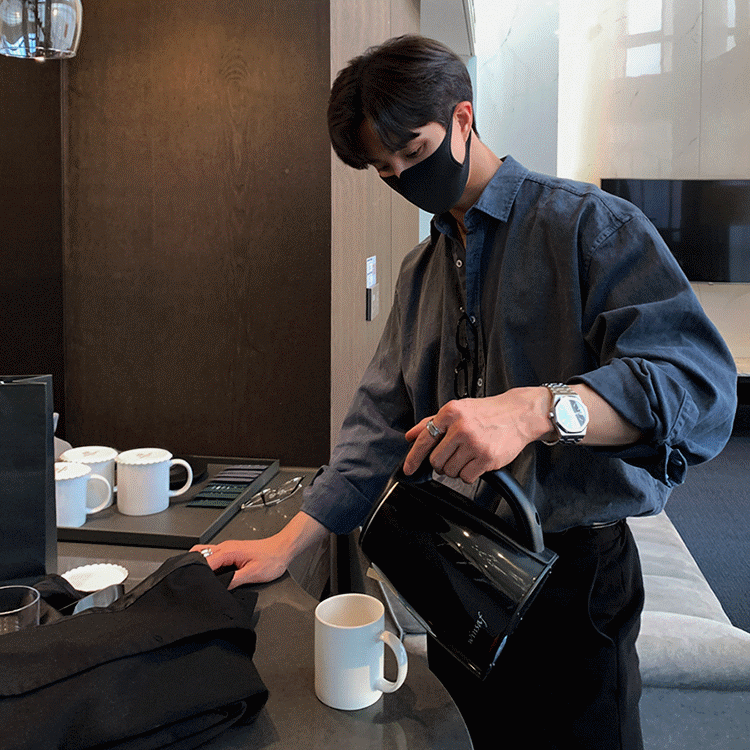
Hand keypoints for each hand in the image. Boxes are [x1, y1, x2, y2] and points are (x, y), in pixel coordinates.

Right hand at [190, 537, 292, 588]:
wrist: (283, 549)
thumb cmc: (272, 558)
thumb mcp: (253, 574)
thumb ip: (234, 581)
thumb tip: (220, 588)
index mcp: (228, 551)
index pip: (204, 562)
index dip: (198, 574)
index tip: (195, 585)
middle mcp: (226, 547)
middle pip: (200, 555)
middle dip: (195, 568)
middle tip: (194, 583)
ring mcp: (228, 549)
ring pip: (206, 555)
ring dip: (202, 566)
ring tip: (202, 580)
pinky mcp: (231, 552)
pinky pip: (214, 557)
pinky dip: (209, 565)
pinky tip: (212, 576)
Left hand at [403, 388, 550, 482]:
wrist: (518, 414)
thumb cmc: (487, 413)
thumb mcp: (457, 410)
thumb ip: (432, 422)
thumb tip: (411, 436)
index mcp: (450, 412)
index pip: (425, 438)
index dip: (413, 457)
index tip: (408, 468)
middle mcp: (461, 427)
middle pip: (436, 460)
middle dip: (441, 464)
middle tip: (451, 457)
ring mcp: (474, 443)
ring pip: (450, 471)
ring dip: (456, 469)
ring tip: (467, 456)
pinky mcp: (486, 458)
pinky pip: (466, 477)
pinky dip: (469, 474)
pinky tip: (476, 462)